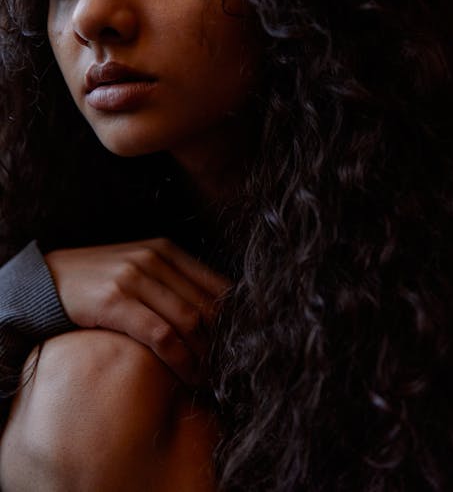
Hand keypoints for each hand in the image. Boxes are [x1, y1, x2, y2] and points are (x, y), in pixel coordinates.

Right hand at [44, 239, 230, 386]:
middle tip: (225, 367)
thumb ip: (172, 282)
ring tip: (208, 377)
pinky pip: (161, 336)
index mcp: (165, 249)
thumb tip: (214, 312)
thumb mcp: (138, 268)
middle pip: (206, 305)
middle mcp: (153, 258)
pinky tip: (186, 376)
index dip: (232, 318)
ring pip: (189, 321)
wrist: (44, 282)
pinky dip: (181, 360)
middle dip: (220, 341)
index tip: (236, 343)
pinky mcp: (115, 302)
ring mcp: (134, 278)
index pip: (215, 285)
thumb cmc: (97, 280)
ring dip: (204, 356)